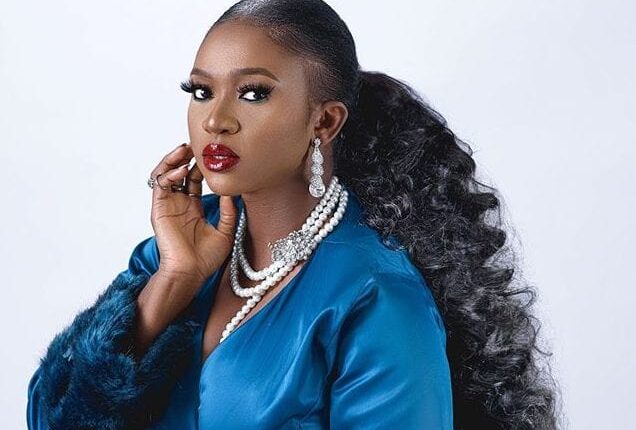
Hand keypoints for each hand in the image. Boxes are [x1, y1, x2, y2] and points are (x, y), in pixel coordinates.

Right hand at [149, 142, 237, 285]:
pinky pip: (160, 185)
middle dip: (186, 156)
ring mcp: (167, 206)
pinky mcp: (159, 209)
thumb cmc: (206, 259)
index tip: (213, 154)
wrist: (190, 273)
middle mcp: (179, 204)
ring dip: (173, 159)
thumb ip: (228, 211)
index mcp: (193, 208)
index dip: (201, 165)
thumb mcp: (225, 231)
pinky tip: (182, 171)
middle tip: (198, 144)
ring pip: (165, 173)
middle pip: (178, 171)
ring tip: (185, 150)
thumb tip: (232, 191)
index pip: (194, 179)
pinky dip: (168, 174)